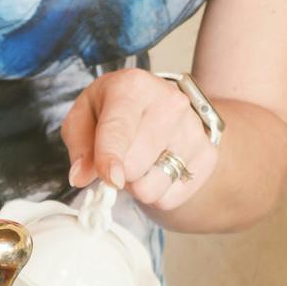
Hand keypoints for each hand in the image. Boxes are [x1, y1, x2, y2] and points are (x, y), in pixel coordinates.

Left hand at [63, 69, 218, 213]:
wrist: (161, 104)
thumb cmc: (115, 109)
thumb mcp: (85, 115)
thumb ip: (79, 145)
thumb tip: (81, 176)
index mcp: (133, 87)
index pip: (120, 129)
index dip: (111, 157)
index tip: (112, 178)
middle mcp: (170, 103)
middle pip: (134, 166)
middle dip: (117, 172)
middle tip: (119, 157)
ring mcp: (193, 129)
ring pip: (151, 187)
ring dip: (136, 185)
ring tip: (138, 163)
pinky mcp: (207, 155)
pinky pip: (169, 198)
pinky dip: (156, 193)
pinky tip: (156, 169)